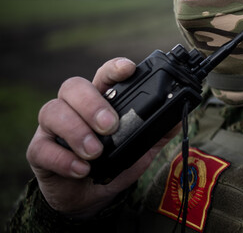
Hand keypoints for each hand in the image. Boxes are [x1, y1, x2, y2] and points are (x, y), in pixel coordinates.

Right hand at [26, 57, 179, 217]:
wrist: (89, 198)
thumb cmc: (113, 164)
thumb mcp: (141, 148)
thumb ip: (157, 131)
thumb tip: (180, 116)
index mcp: (100, 100)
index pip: (103, 75)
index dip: (114, 68)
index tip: (128, 69)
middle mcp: (73, 107)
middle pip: (73, 86)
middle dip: (92, 104)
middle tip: (110, 125)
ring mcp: (53, 128)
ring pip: (52, 111)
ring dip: (77, 131)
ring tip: (95, 152)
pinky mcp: (39, 151)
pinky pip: (42, 147)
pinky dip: (64, 159)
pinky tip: (82, 169)